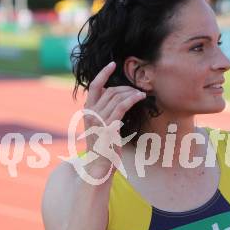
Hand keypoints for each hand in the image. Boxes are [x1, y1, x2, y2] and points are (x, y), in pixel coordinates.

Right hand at [83, 62, 145, 177]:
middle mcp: (91, 113)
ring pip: (116, 97)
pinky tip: (139, 97)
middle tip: (137, 90)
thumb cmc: (103, 146)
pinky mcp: (108, 127)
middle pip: (110, 91)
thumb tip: (114, 97)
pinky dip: (131, 99)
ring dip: (131, 93)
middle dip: (125, 88)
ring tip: (141, 94)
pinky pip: (121, 107)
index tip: (112, 64)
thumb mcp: (100, 126)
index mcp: (88, 110)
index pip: (93, 86)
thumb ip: (103, 111)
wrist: (99, 165)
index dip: (103, 73)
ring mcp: (98, 120)